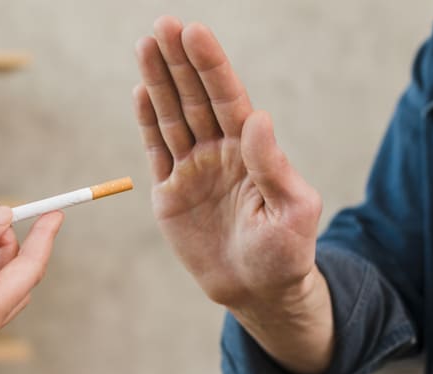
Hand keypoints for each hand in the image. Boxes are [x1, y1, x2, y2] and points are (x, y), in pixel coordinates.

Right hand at [134, 17, 331, 373]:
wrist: (254, 289)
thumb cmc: (283, 252)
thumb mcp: (292, 211)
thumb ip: (273, 166)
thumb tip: (258, 118)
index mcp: (250, 150)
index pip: (228, 98)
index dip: (210, 66)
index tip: (194, 32)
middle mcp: (219, 152)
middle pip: (195, 98)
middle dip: (178, 62)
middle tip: (161, 25)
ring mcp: (192, 170)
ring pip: (171, 117)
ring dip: (157, 82)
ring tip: (144, 46)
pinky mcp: (169, 193)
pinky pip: (156, 151)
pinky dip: (147, 122)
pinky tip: (140, 92)